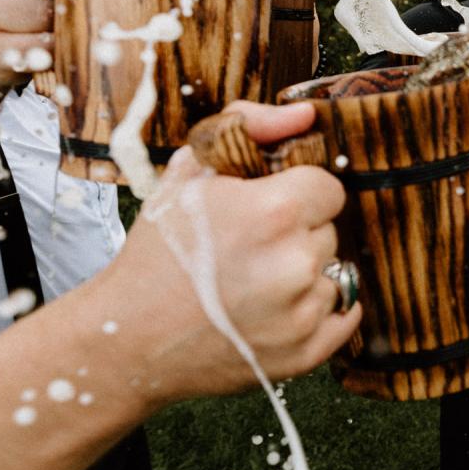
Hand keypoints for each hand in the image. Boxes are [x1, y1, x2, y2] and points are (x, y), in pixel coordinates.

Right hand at [92, 100, 359, 404]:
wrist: (127, 336)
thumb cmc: (156, 253)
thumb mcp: (187, 171)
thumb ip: (248, 126)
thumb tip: (305, 114)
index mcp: (275, 212)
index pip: (328, 188)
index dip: (296, 194)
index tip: (266, 209)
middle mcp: (297, 263)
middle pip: (328, 231)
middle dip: (296, 236)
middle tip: (248, 251)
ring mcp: (303, 314)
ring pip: (332, 274)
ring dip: (304, 276)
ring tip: (252, 284)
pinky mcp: (305, 354)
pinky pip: (341, 318)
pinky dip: (315, 313)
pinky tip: (274, 310)